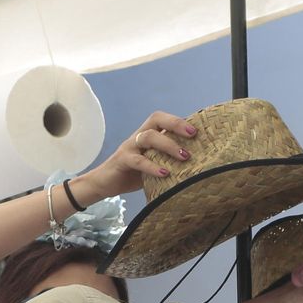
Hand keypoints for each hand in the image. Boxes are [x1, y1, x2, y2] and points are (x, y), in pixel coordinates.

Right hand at [76, 111, 197, 199]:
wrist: (104, 183)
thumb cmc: (133, 174)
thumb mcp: (153, 164)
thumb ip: (168, 160)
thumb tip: (197, 164)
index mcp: (147, 135)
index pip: (162, 119)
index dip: (179, 121)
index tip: (196, 131)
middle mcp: (138, 137)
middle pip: (156, 120)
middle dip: (176, 125)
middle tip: (193, 136)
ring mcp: (129, 147)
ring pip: (148, 137)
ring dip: (168, 145)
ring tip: (184, 157)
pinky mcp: (122, 160)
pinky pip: (138, 160)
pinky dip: (152, 166)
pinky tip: (165, 173)